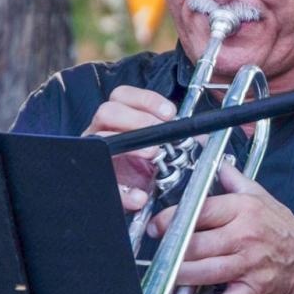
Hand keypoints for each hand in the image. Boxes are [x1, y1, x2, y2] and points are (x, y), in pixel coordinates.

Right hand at [82, 85, 175, 211]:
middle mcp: (102, 132)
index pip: (122, 96)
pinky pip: (104, 184)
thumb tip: (197, 133)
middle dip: (137, 119)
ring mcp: (96, 155)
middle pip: (107, 111)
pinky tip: (139, 196)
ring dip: (130, 146)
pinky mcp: (98, 181)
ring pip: (100, 140)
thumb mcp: (159, 147)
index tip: (169, 112)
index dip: (146, 100)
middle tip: (159, 133)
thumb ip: (171, 135)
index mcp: (117, 119)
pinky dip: (124, 192)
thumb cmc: (144, 168)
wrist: (135, 197)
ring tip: (152, 155)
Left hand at [149, 161, 293, 293]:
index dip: (173, 219)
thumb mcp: (262, 197)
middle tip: (158, 253)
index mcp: (243, 211)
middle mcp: (244, 237)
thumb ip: (235, 180)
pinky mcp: (252, 290)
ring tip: (165, 277)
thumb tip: (217, 163)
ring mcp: (248, 266)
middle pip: (197, 244)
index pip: (201, 211)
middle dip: (172, 250)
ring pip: (205, 271)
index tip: (158, 226)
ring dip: (180, 276)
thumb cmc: (284, 231)